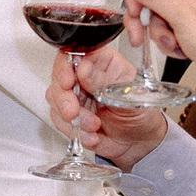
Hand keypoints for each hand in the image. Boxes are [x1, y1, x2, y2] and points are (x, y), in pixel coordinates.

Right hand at [47, 44, 169, 168]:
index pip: (73, 53)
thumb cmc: (140, 113)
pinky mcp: (69, 115)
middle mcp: (84, 76)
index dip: (65, 66)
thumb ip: (104, 82)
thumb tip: (84, 69)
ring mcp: (75, 96)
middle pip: (59, 77)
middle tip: (73, 112)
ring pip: (55, 99)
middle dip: (63, 98)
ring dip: (72, 117)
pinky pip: (59, 120)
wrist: (139, 141)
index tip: (67, 81)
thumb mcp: (128, 95)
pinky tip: (91, 134)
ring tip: (93, 126)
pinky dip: (74, 130)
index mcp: (101, 62)